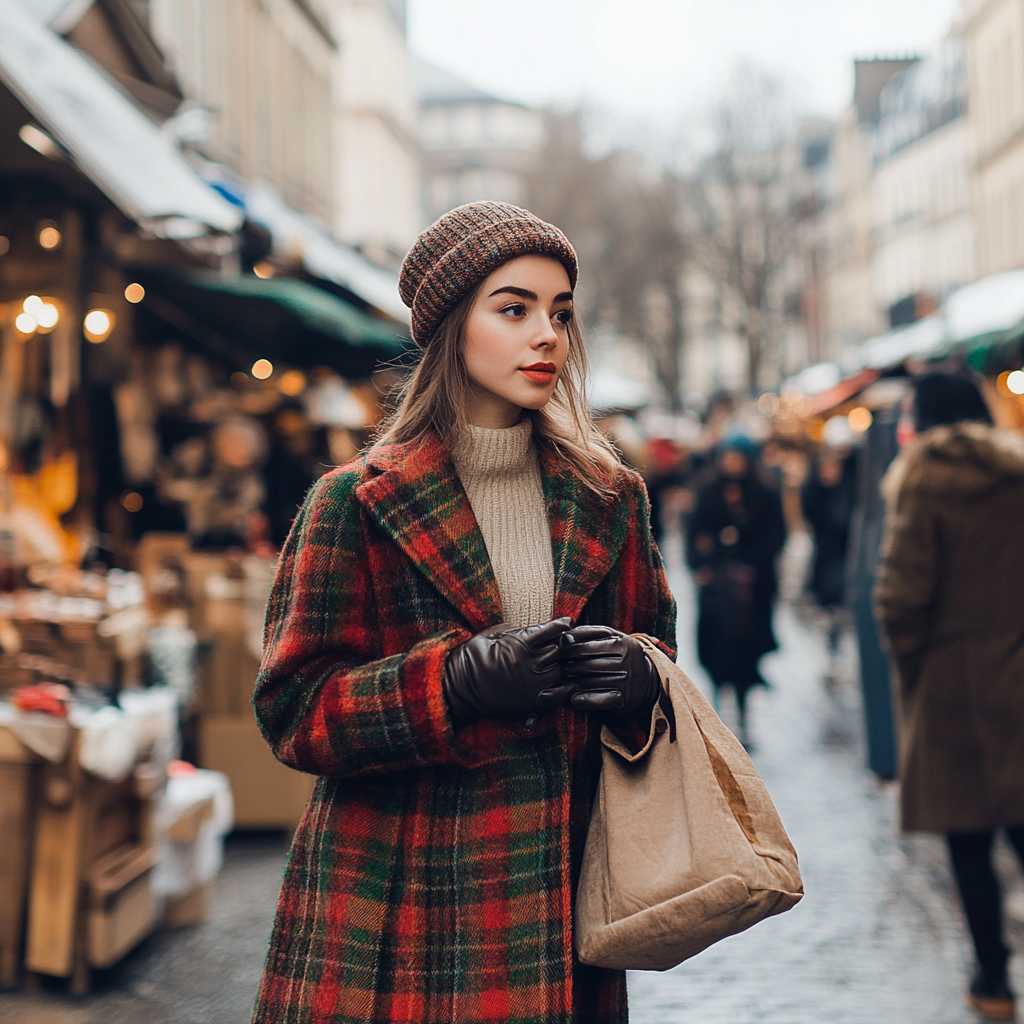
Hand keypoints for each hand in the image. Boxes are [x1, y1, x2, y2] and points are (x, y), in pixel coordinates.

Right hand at [442, 617, 573, 725]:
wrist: (458, 687)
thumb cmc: (472, 657)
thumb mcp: (492, 634)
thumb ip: (515, 630)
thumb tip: (533, 628)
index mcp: (521, 643)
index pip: (552, 630)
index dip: (562, 625)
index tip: (566, 623)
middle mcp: (530, 662)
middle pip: (561, 650)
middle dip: (566, 644)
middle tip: (570, 641)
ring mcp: (533, 683)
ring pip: (562, 670)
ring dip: (566, 664)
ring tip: (570, 660)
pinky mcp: (532, 701)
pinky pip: (559, 694)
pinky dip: (566, 688)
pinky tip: (570, 683)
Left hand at [559, 625, 660, 714]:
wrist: (647, 680)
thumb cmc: (621, 654)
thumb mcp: (611, 638)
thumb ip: (588, 633)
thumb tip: (563, 636)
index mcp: (622, 643)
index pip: (586, 646)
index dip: (568, 649)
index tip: (558, 652)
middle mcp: (627, 662)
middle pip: (586, 664)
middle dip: (568, 666)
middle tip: (558, 668)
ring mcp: (626, 681)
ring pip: (590, 682)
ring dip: (572, 683)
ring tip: (562, 681)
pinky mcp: (624, 700)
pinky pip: (599, 700)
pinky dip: (584, 699)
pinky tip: (573, 697)